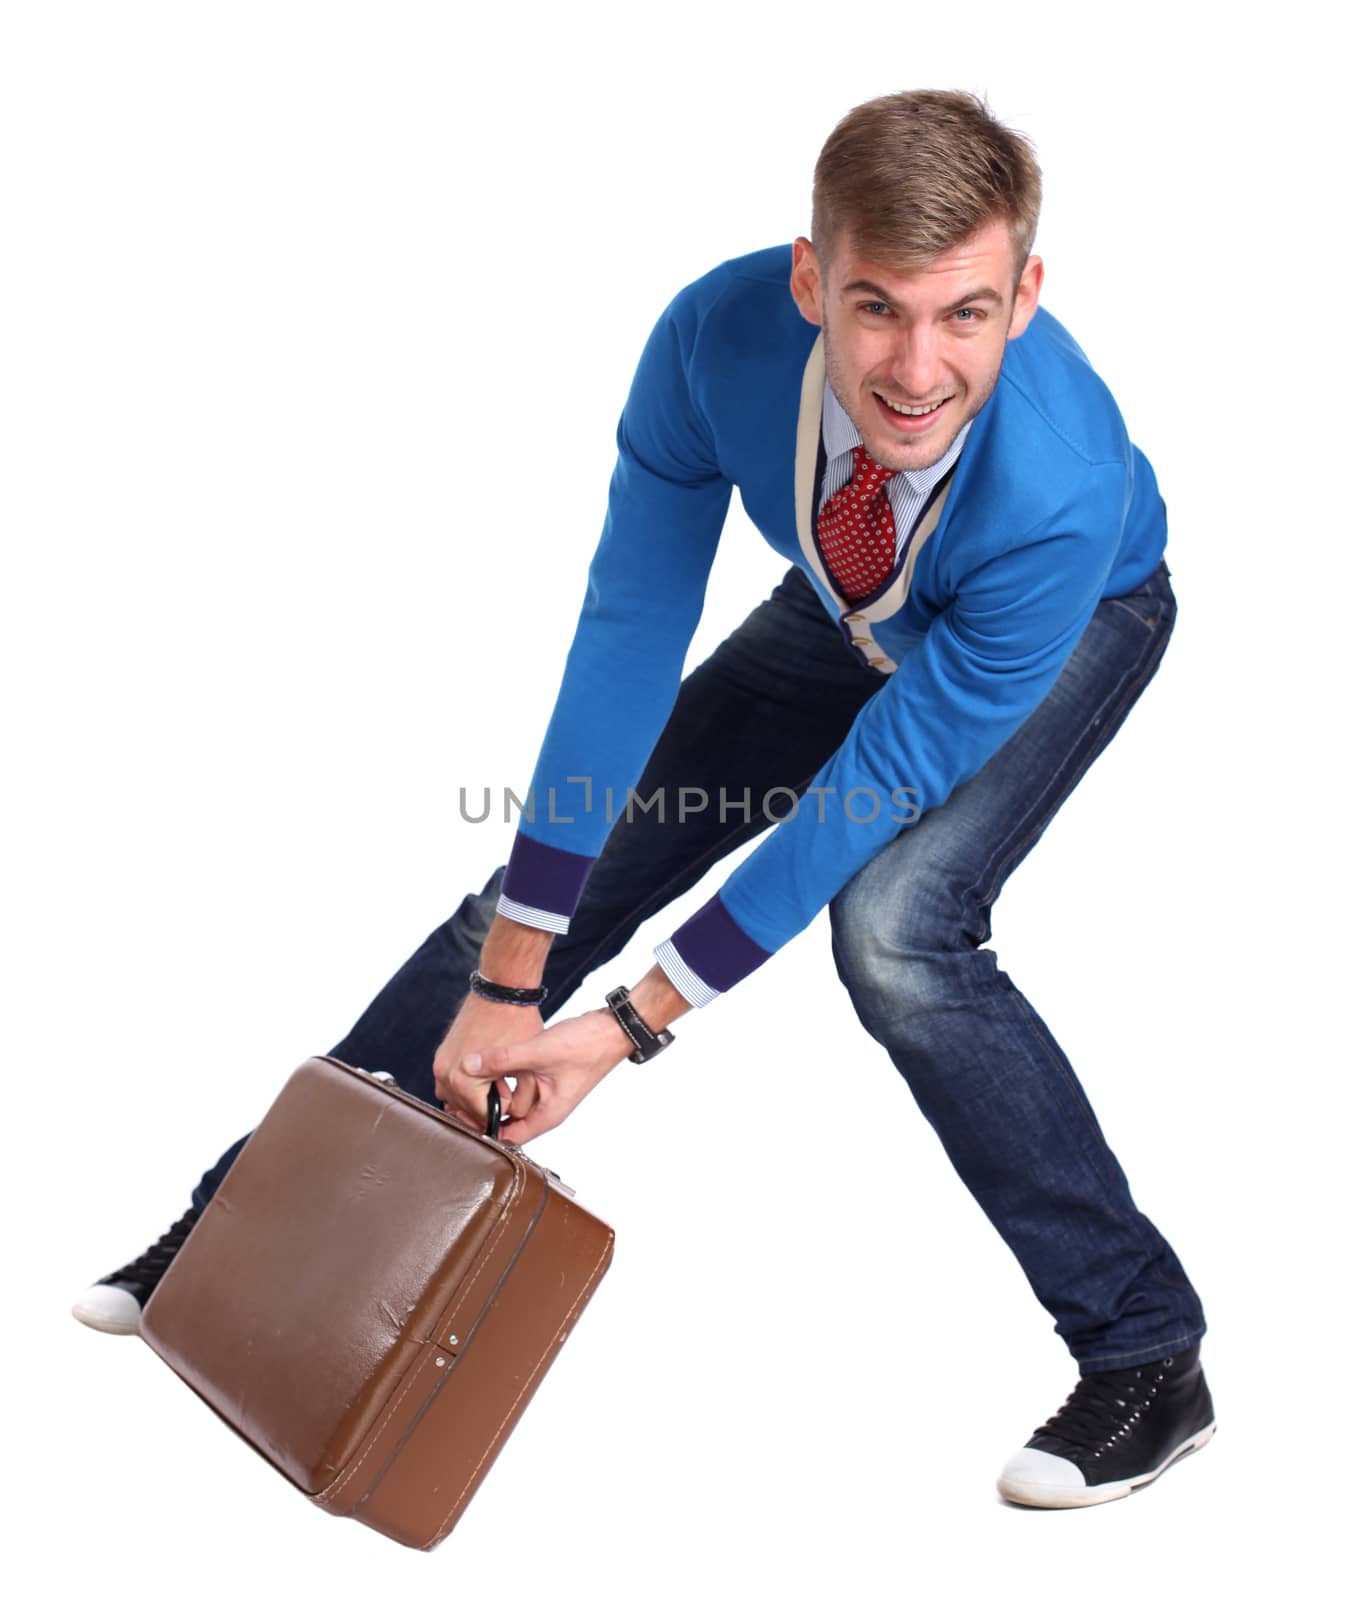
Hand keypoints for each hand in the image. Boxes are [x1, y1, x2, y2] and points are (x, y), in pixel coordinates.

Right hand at [433, 994, 544, 1132]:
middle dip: (488, 1106)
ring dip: (475, 1098)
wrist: (502, 989)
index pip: (482, 1118)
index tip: (515, 1096)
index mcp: (464, 1082)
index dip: (503, 1111)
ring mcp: (440, 1064)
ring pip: (455, 1099)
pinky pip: (450, 1082)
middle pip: (465, 1111)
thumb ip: (519, 1098)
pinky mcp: (442, 1055)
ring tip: (498, 1083)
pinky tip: (487, 1075)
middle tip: (508, 1090)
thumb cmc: (517, 1025)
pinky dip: (466, 1085)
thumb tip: (514, 1120)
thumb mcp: (525, 1067)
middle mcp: (445, 1076)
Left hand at [459, 1007, 631, 1142]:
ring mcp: (544, 1092)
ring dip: (491, 1089)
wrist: (611, 1029)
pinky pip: (516, 1081)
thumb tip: (469, 1065)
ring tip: (468, 1078)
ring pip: (508, 1098)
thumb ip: (503, 1058)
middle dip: (482, 1109)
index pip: (506, 1137)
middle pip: (504, 1119)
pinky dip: (503, 1074)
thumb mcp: (539, 1052)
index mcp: (546, 1115)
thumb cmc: (586, 1046)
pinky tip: (488, 1061)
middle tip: (456, 1095)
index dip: (482, 1129)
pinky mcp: (544, 1075)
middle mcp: (544, 1108)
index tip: (459, 1114)